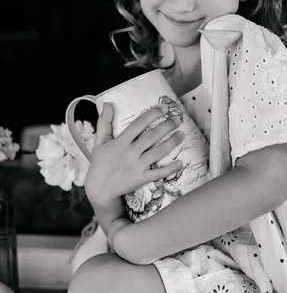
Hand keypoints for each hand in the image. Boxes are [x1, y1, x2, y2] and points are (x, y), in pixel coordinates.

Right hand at [84, 103, 184, 217]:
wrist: (99, 189)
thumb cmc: (100, 164)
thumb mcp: (99, 142)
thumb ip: (104, 122)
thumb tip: (107, 103)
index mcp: (121, 142)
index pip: (139, 123)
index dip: (153, 114)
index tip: (164, 108)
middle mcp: (130, 152)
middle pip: (152, 136)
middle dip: (167, 126)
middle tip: (178, 119)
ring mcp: (137, 166)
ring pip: (158, 152)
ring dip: (172, 142)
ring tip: (181, 134)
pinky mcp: (141, 179)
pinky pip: (158, 173)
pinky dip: (171, 168)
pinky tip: (181, 163)